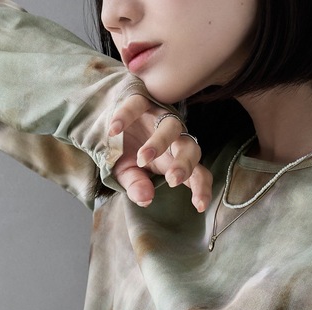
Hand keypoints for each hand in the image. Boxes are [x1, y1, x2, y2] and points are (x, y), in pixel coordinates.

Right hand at [109, 94, 212, 211]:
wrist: (109, 124)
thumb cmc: (126, 153)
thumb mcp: (127, 173)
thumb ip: (136, 186)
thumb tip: (145, 199)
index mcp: (176, 161)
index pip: (198, 175)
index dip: (202, 189)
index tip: (199, 206)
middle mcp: (175, 139)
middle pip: (192, 149)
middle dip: (185, 165)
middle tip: (172, 180)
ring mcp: (160, 118)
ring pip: (172, 126)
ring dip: (160, 142)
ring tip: (142, 158)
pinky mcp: (142, 101)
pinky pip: (138, 105)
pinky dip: (126, 116)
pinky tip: (114, 130)